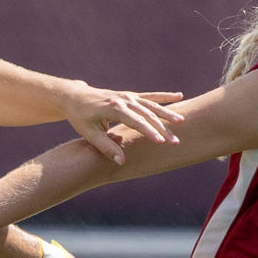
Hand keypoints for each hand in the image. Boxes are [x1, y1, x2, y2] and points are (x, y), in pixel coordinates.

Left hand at [64, 85, 184, 163]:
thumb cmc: (81, 117)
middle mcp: (123, 99)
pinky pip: (150, 96)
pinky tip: (180, 96)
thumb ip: (106, 148)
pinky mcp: (130, 96)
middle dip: (162, 128)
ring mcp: (128, 96)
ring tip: (182, 121)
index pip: (135, 121)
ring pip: (152, 105)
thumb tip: (122, 162)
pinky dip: (164, 97)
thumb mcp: (89, 134)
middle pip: (147, 114)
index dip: (148, 132)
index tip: (161, 142)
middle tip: (175, 141)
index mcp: (114, 108)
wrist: (75, 97)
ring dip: (168, 113)